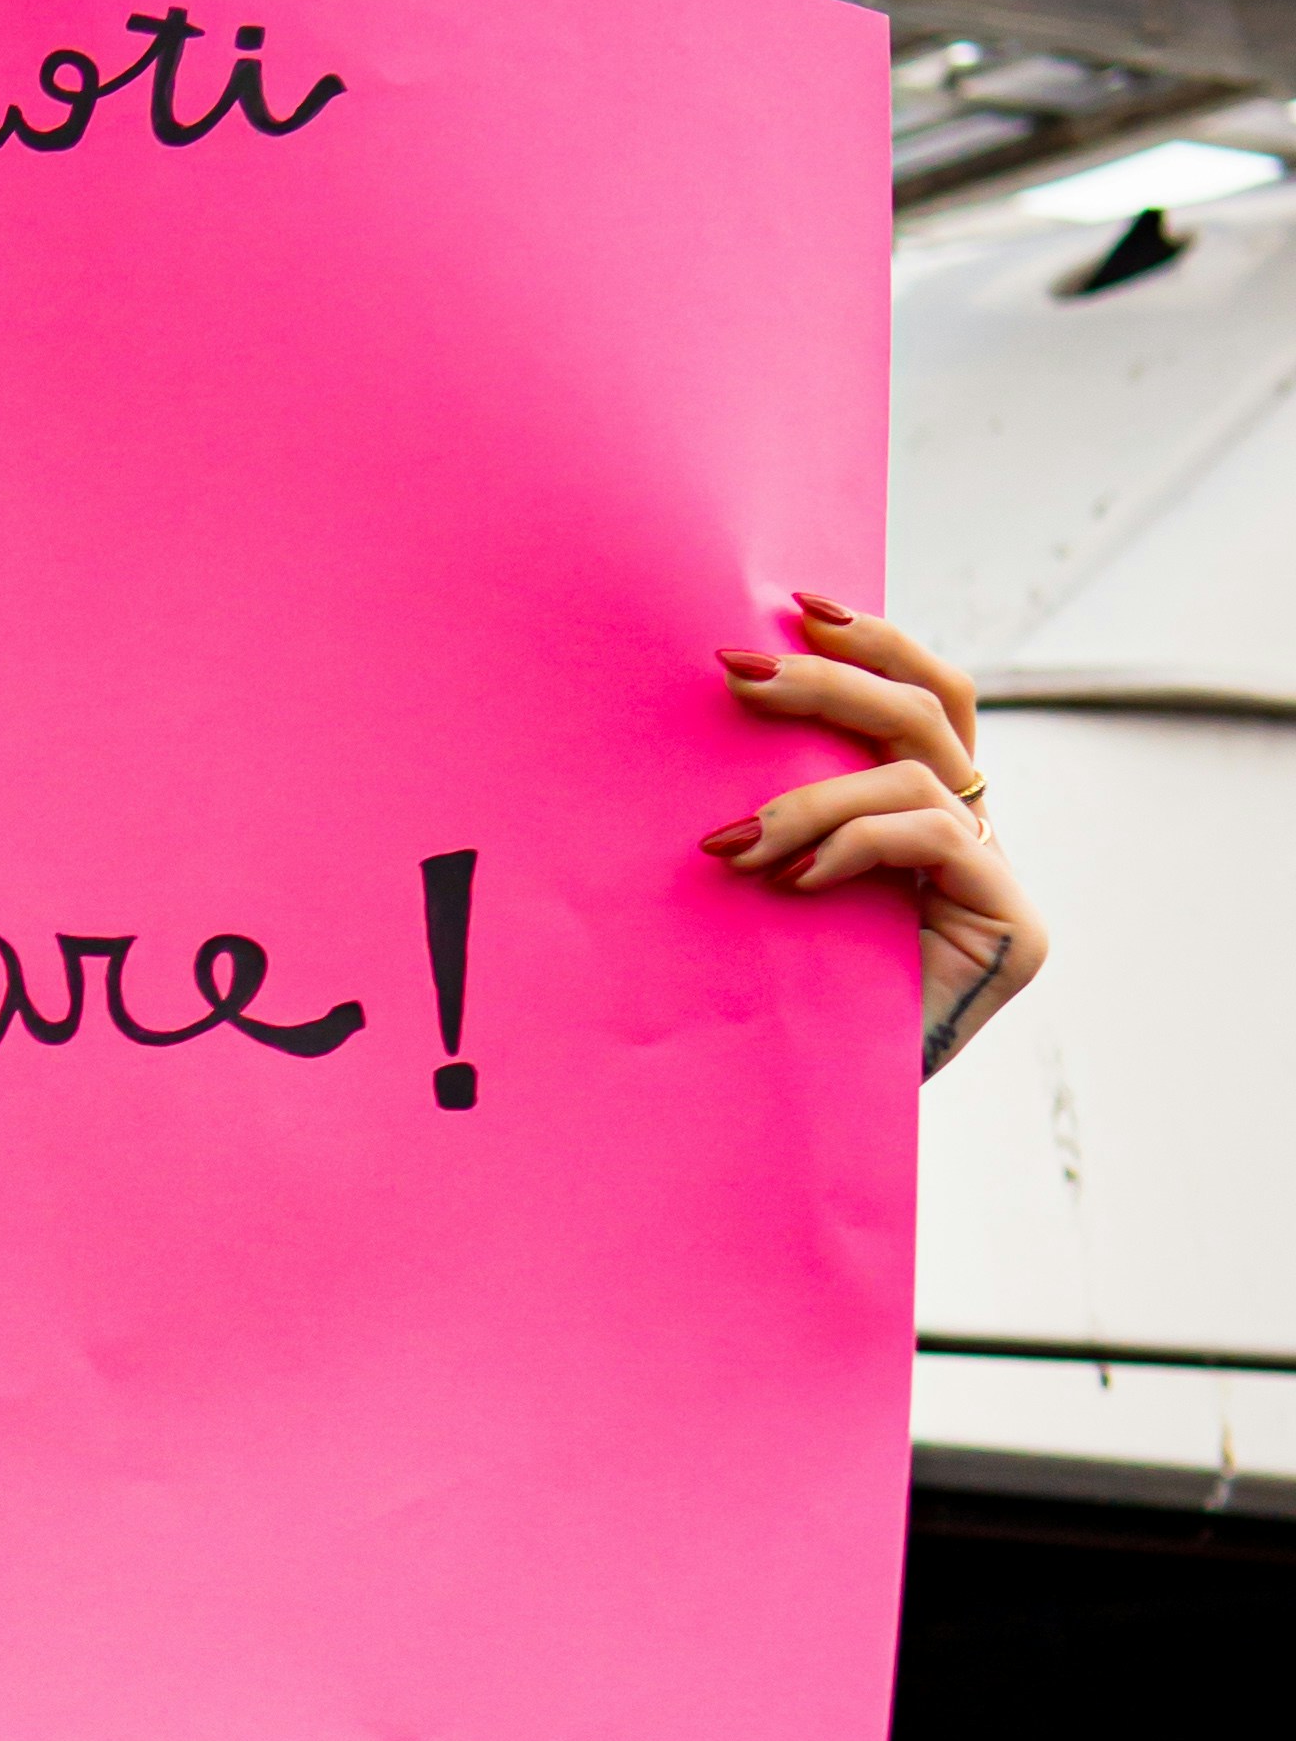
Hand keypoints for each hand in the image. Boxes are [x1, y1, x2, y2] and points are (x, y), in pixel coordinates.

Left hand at [704, 603, 1045, 1079]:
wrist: (814, 1132)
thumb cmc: (777, 1017)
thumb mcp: (770, 896)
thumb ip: (786, 821)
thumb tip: (727, 718)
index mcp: (930, 821)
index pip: (926, 702)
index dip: (874, 645)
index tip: (796, 608)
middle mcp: (978, 841)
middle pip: (930, 711)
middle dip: (832, 682)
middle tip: (739, 674)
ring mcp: (1001, 884)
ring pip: (920, 772)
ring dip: (814, 794)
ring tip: (738, 841)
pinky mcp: (1014, 931)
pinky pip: (935, 836)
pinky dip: (857, 842)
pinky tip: (797, 880)